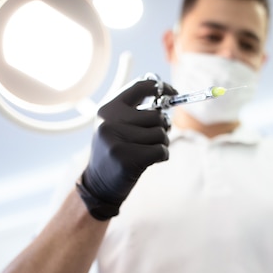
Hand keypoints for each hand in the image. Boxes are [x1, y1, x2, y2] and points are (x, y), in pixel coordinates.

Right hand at [76, 79, 175, 219]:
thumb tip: (167, 95)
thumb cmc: (116, 152)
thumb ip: (136, 111)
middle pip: (156, 115)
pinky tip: (150, 161)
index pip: (139, 87)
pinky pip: (161, 150)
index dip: (161, 88)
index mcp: (107, 109)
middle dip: (162, 127)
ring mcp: (116, 141)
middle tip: (154, 138)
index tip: (173, 92)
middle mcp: (109, 122)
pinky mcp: (126, 159)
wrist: (99, 184)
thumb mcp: (116, 126)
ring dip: (161, 143)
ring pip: (160, 134)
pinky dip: (162, 155)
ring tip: (148, 150)